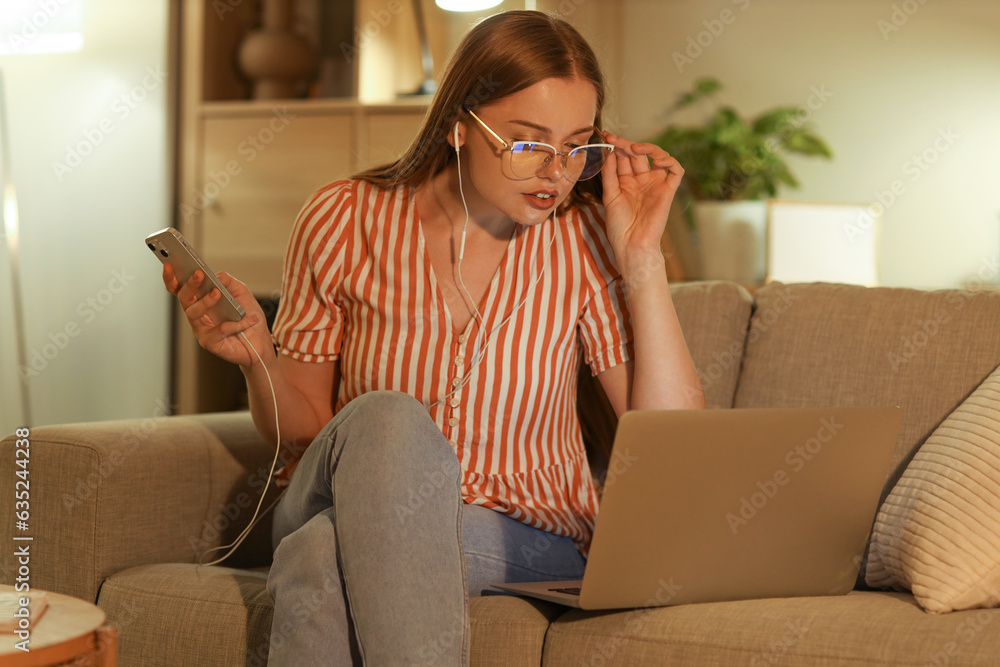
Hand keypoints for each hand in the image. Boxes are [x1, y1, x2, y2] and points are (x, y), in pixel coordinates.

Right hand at [162, 264, 270, 368]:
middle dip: (189, 285)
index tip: (169, 265)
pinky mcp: (209, 342)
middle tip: (199, 274)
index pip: (180, 288)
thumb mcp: (241, 293)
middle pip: (184, 298)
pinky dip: (235, 323)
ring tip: (217, 293)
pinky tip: (248, 318)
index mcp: (200, 300)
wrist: (260, 340)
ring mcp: (201, 329)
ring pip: (193, 313)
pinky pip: (218, 330)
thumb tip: (216, 276)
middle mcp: (197, 314)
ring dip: (205, 301)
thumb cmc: (247, 315)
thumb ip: (229, 282)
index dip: (171, 278)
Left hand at [600, 131, 683, 259]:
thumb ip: (610, 174)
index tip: (607, 136)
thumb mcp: (610, 196)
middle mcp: (642, 181)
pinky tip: (658, 160)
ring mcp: (656, 185)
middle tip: (616, 139)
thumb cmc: (619, 226)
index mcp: (627, 182)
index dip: (617, 146)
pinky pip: (676, 171)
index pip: (625, 158)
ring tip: (634, 148)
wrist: (632, 245)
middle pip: (639, 155)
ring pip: (659, 157)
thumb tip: (608, 152)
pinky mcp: (668, 191)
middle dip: (627, 144)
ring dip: (648, 148)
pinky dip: (670, 161)